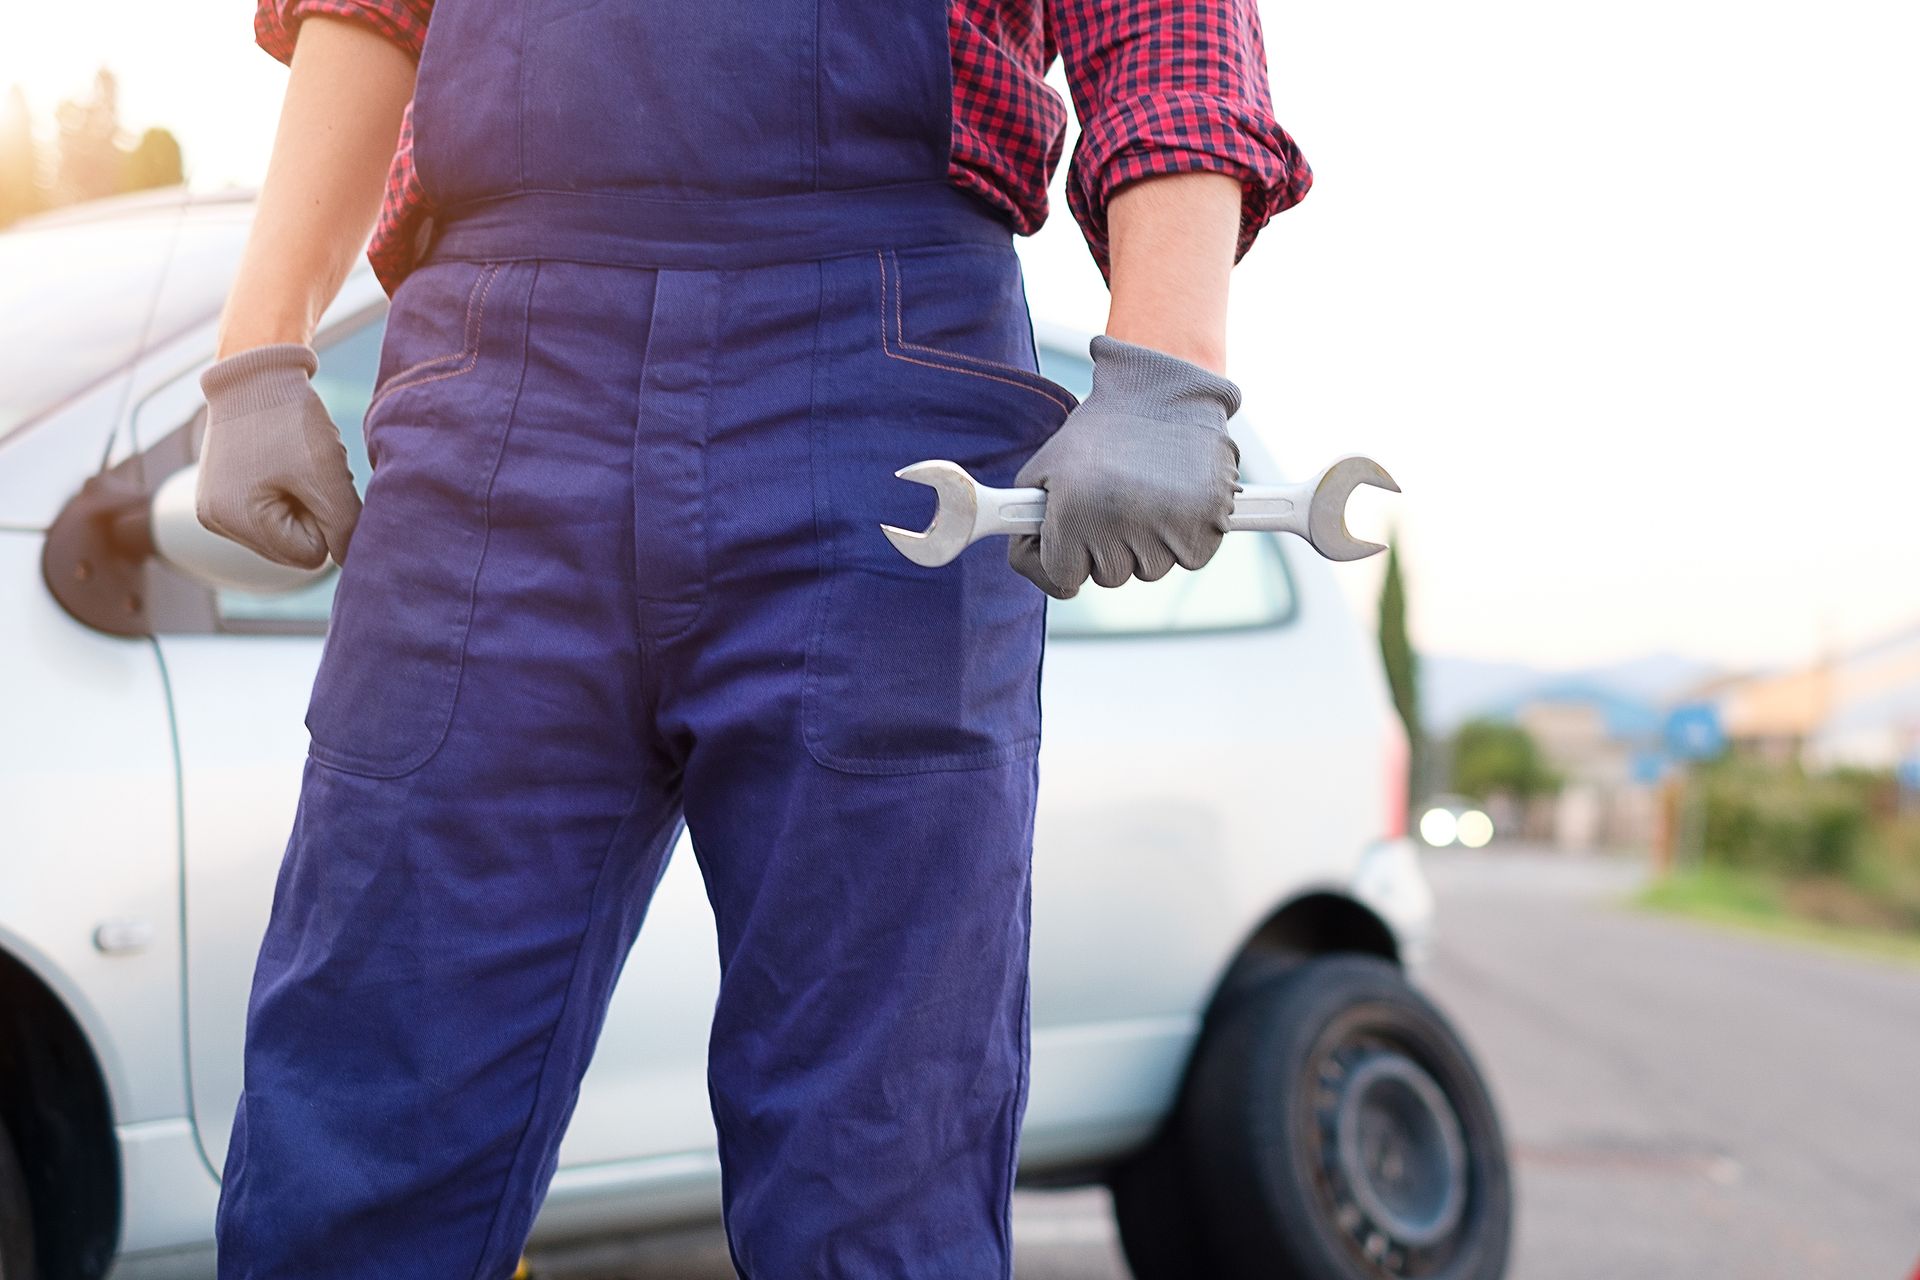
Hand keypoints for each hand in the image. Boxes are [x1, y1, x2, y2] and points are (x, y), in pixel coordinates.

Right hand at [196, 343, 361, 568]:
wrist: (256, 372)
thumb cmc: (289, 420)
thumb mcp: (326, 476)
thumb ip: (344, 526)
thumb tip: (351, 561)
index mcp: (236, 521)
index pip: (310, 555)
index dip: (327, 520)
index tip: (317, 480)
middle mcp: (216, 522)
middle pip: (294, 547)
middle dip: (312, 513)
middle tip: (307, 470)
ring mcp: (215, 508)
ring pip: (284, 530)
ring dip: (301, 501)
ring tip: (294, 464)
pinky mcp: (221, 493)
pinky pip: (269, 511)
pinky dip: (287, 491)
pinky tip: (281, 463)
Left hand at [1009, 335, 1240, 598]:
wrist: (1162, 390)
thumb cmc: (1098, 433)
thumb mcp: (1044, 469)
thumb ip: (1028, 528)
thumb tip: (1053, 581)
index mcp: (1074, 512)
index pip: (1064, 578)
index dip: (1068, 553)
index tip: (1076, 527)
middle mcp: (1120, 525)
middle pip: (1108, 577)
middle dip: (1107, 546)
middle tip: (1115, 499)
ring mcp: (1168, 527)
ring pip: (1150, 570)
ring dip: (1147, 542)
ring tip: (1146, 491)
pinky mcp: (1208, 523)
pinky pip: (1189, 558)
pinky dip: (1183, 537)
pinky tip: (1175, 498)